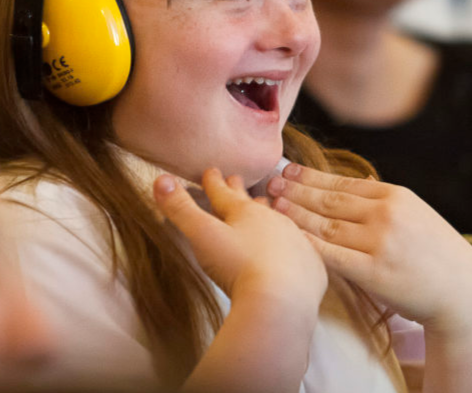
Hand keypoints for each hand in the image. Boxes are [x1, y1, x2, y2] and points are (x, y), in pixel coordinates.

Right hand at [154, 168, 326, 311]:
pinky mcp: (311, 266)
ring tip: (265, 206)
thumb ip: (180, 209)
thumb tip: (160, 179)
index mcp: (245, 212)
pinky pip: (302, 250)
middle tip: (236, 180)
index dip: (214, 182)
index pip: (224, 193)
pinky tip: (292, 250)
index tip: (211, 171)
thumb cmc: (238, 266)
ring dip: (270, 215)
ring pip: (280, 222)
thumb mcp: (202, 235)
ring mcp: (296, 242)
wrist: (281, 301)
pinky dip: (293, 247)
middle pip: (252, 203)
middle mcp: (273, 220)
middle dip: (241, 192)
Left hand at [267, 163, 471, 337]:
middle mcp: (386, 214)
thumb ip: (385, 203)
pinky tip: (289, 238)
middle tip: (269, 183)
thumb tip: (355, 188)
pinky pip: (332, 254)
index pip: (344, 182)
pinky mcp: (374, 272)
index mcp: (396, 195)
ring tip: (272, 206)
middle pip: (330, 199)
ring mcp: (380, 242)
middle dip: (296, 190)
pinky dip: (308, 244)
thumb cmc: (438, 256)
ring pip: (326, 224)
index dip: (311, 177)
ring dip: (296, 214)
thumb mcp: (417, 216)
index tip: (288, 171)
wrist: (464, 292)